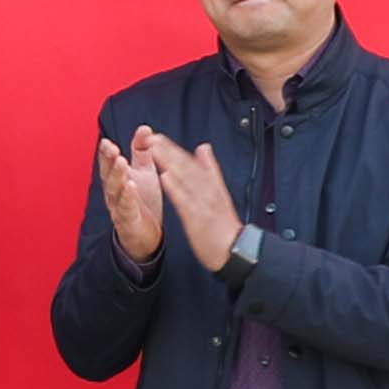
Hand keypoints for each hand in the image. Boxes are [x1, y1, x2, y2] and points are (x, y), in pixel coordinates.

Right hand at [97, 139, 157, 265]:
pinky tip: (131, 186)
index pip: (108, 163)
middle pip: (108, 174)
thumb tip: (144, 128)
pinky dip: (128, 197)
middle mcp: (114, 193)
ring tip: (120, 162)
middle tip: (110, 147)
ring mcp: (119, 207)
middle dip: (108, 160)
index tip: (106, 141)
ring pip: (115, 190)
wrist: (147, 236)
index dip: (106, 153)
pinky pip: (126, 208)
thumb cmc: (143, 202)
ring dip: (117, 175)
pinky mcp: (128, 221)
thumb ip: (141, 151)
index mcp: (117, 180)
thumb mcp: (143, 172)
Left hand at [136, 128, 239, 265]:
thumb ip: (210, 170)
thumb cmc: (224, 226)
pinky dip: (176, 188)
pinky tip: (164, 177)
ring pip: (185, 179)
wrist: (235, 251)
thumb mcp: (220, 193)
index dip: (174, 150)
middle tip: (152, 137)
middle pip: (187, 167)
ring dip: (170, 163)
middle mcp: (208, 191)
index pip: (191, 163)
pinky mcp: (198, 218)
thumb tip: (204, 148)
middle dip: (169, 151)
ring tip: (155, 150)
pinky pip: (185, 201)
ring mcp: (203, 203)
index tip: (158, 137)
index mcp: (212, 185)